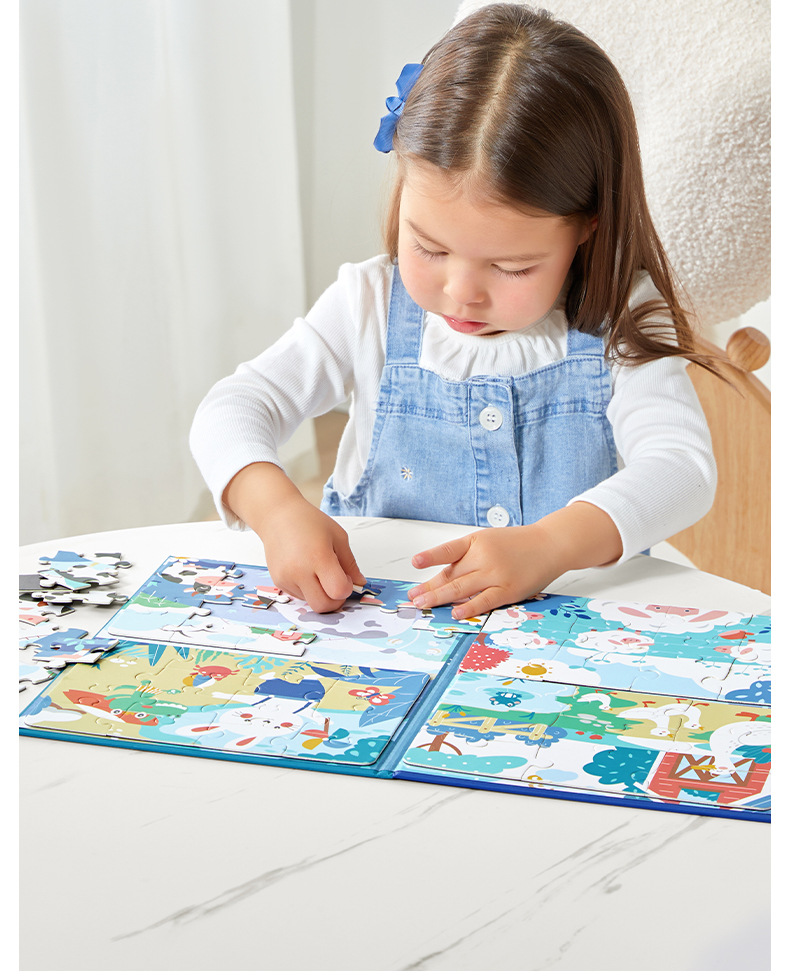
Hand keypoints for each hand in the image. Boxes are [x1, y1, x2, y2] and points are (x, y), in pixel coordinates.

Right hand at [258, 494, 365, 612]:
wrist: (277, 516)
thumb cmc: (308, 522)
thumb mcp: (338, 536)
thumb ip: (350, 563)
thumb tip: (359, 582)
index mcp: (318, 557)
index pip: (338, 591)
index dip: (346, 588)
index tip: (345, 578)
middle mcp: (299, 571)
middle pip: (323, 606)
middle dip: (335, 600)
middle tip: (336, 584)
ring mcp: (286, 579)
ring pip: (311, 603)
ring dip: (320, 594)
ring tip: (318, 572)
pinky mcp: (279, 582)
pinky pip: (299, 597)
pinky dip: (308, 590)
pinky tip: (307, 572)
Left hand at [407, 503, 622, 619]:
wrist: (550, 544)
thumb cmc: (518, 544)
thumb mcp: (489, 541)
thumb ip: (467, 558)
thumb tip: (442, 579)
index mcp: (477, 541)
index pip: (449, 549)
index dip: (431, 556)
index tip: (415, 562)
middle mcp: (484, 556)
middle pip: (451, 574)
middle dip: (429, 587)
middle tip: (413, 597)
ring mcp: (496, 573)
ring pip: (462, 588)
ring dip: (440, 598)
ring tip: (423, 604)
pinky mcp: (509, 589)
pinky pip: (484, 600)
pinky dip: (469, 607)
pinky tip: (455, 612)